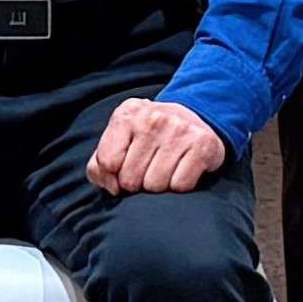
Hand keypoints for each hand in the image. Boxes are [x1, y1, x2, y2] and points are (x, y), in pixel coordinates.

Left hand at [86, 95, 229, 193]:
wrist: (192, 119)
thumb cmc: (147, 138)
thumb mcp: (119, 141)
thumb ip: (99, 166)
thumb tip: (111, 187)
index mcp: (127, 114)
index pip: (107, 162)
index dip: (112, 179)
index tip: (121, 175)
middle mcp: (153, 118)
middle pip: (131, 179)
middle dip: (137, 184)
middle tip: (147, 171)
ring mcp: (179, 129)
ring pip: (156, 185)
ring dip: (159, 186)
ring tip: (164, 170)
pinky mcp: (202, 144)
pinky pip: (181, 186)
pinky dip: (180, 186)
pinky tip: (181, 170)